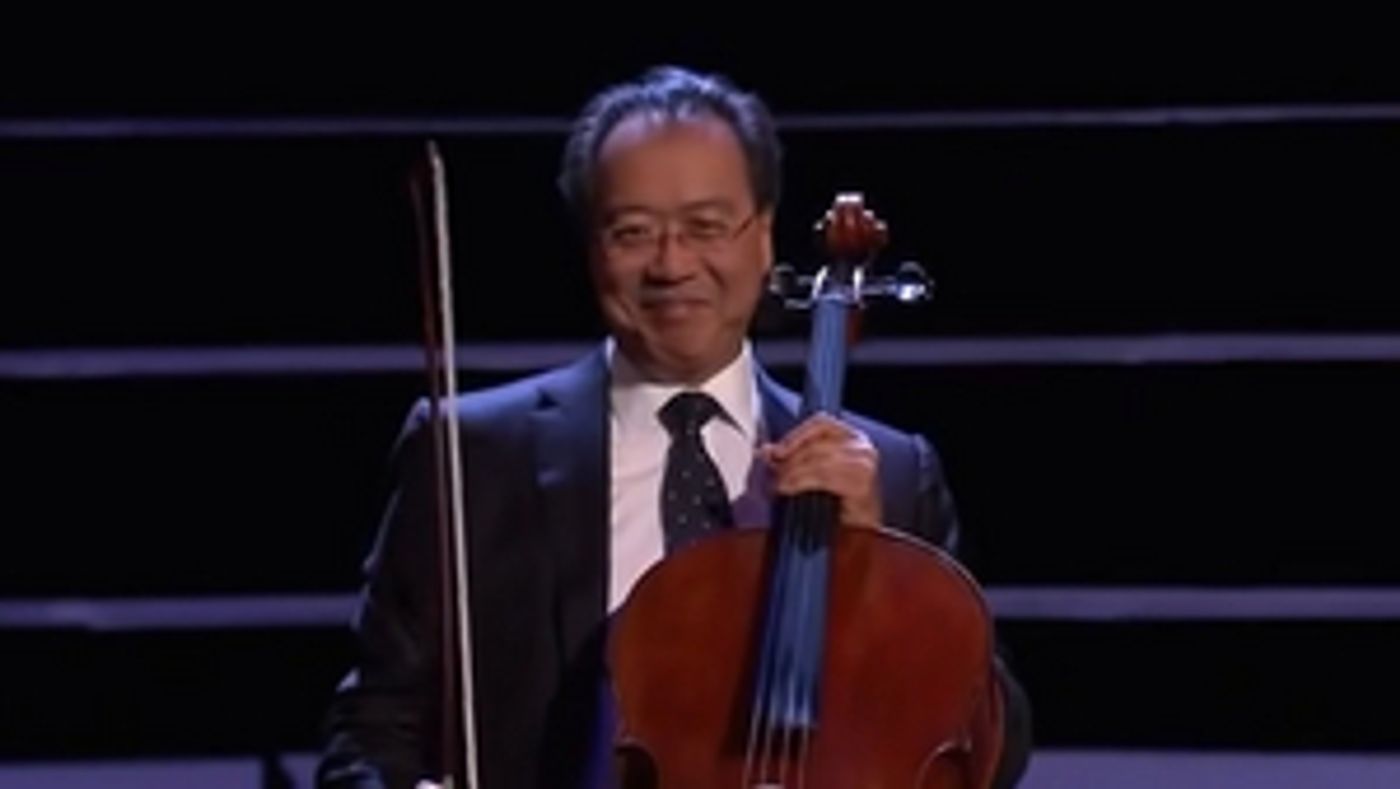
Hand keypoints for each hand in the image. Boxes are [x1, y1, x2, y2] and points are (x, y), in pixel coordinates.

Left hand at [758, 412, 882, 528]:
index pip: (821, 423)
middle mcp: (862, 446)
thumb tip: (766, 450)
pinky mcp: (862, 483)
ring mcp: (864, 464)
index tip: (777, 450)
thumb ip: (794, 458)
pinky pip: (823, 477)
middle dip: (790, 458)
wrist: (862, 532)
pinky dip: (802, 482)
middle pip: (816, 444)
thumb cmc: (838, 503)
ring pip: (818, 459)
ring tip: (779, 484)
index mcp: (853, 437)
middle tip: (772, 471)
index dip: (796, 434)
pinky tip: (790, 489)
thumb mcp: (815, 473)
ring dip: (793, 472)